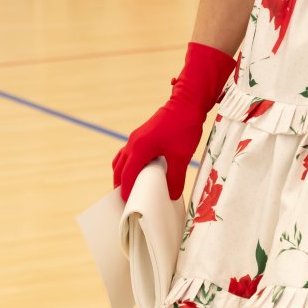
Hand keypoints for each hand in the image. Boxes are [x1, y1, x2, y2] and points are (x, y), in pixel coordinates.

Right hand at [112, 40, 236, 200]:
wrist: (187, 102)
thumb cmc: (184, 127)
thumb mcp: (181, 156)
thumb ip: (175, 177)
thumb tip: (171, 195)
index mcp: (139, 148)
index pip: (127, 175)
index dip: (126, 191)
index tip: (127, 205)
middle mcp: (133, 143)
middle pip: (120, 169)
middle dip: (120, 184)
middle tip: (126, 200)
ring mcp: (136, 138)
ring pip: (122, 160)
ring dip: (123, 174)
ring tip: (131, 188)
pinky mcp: (143, 136)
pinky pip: (129, 153)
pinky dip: (129, 165)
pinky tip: (142, 171)